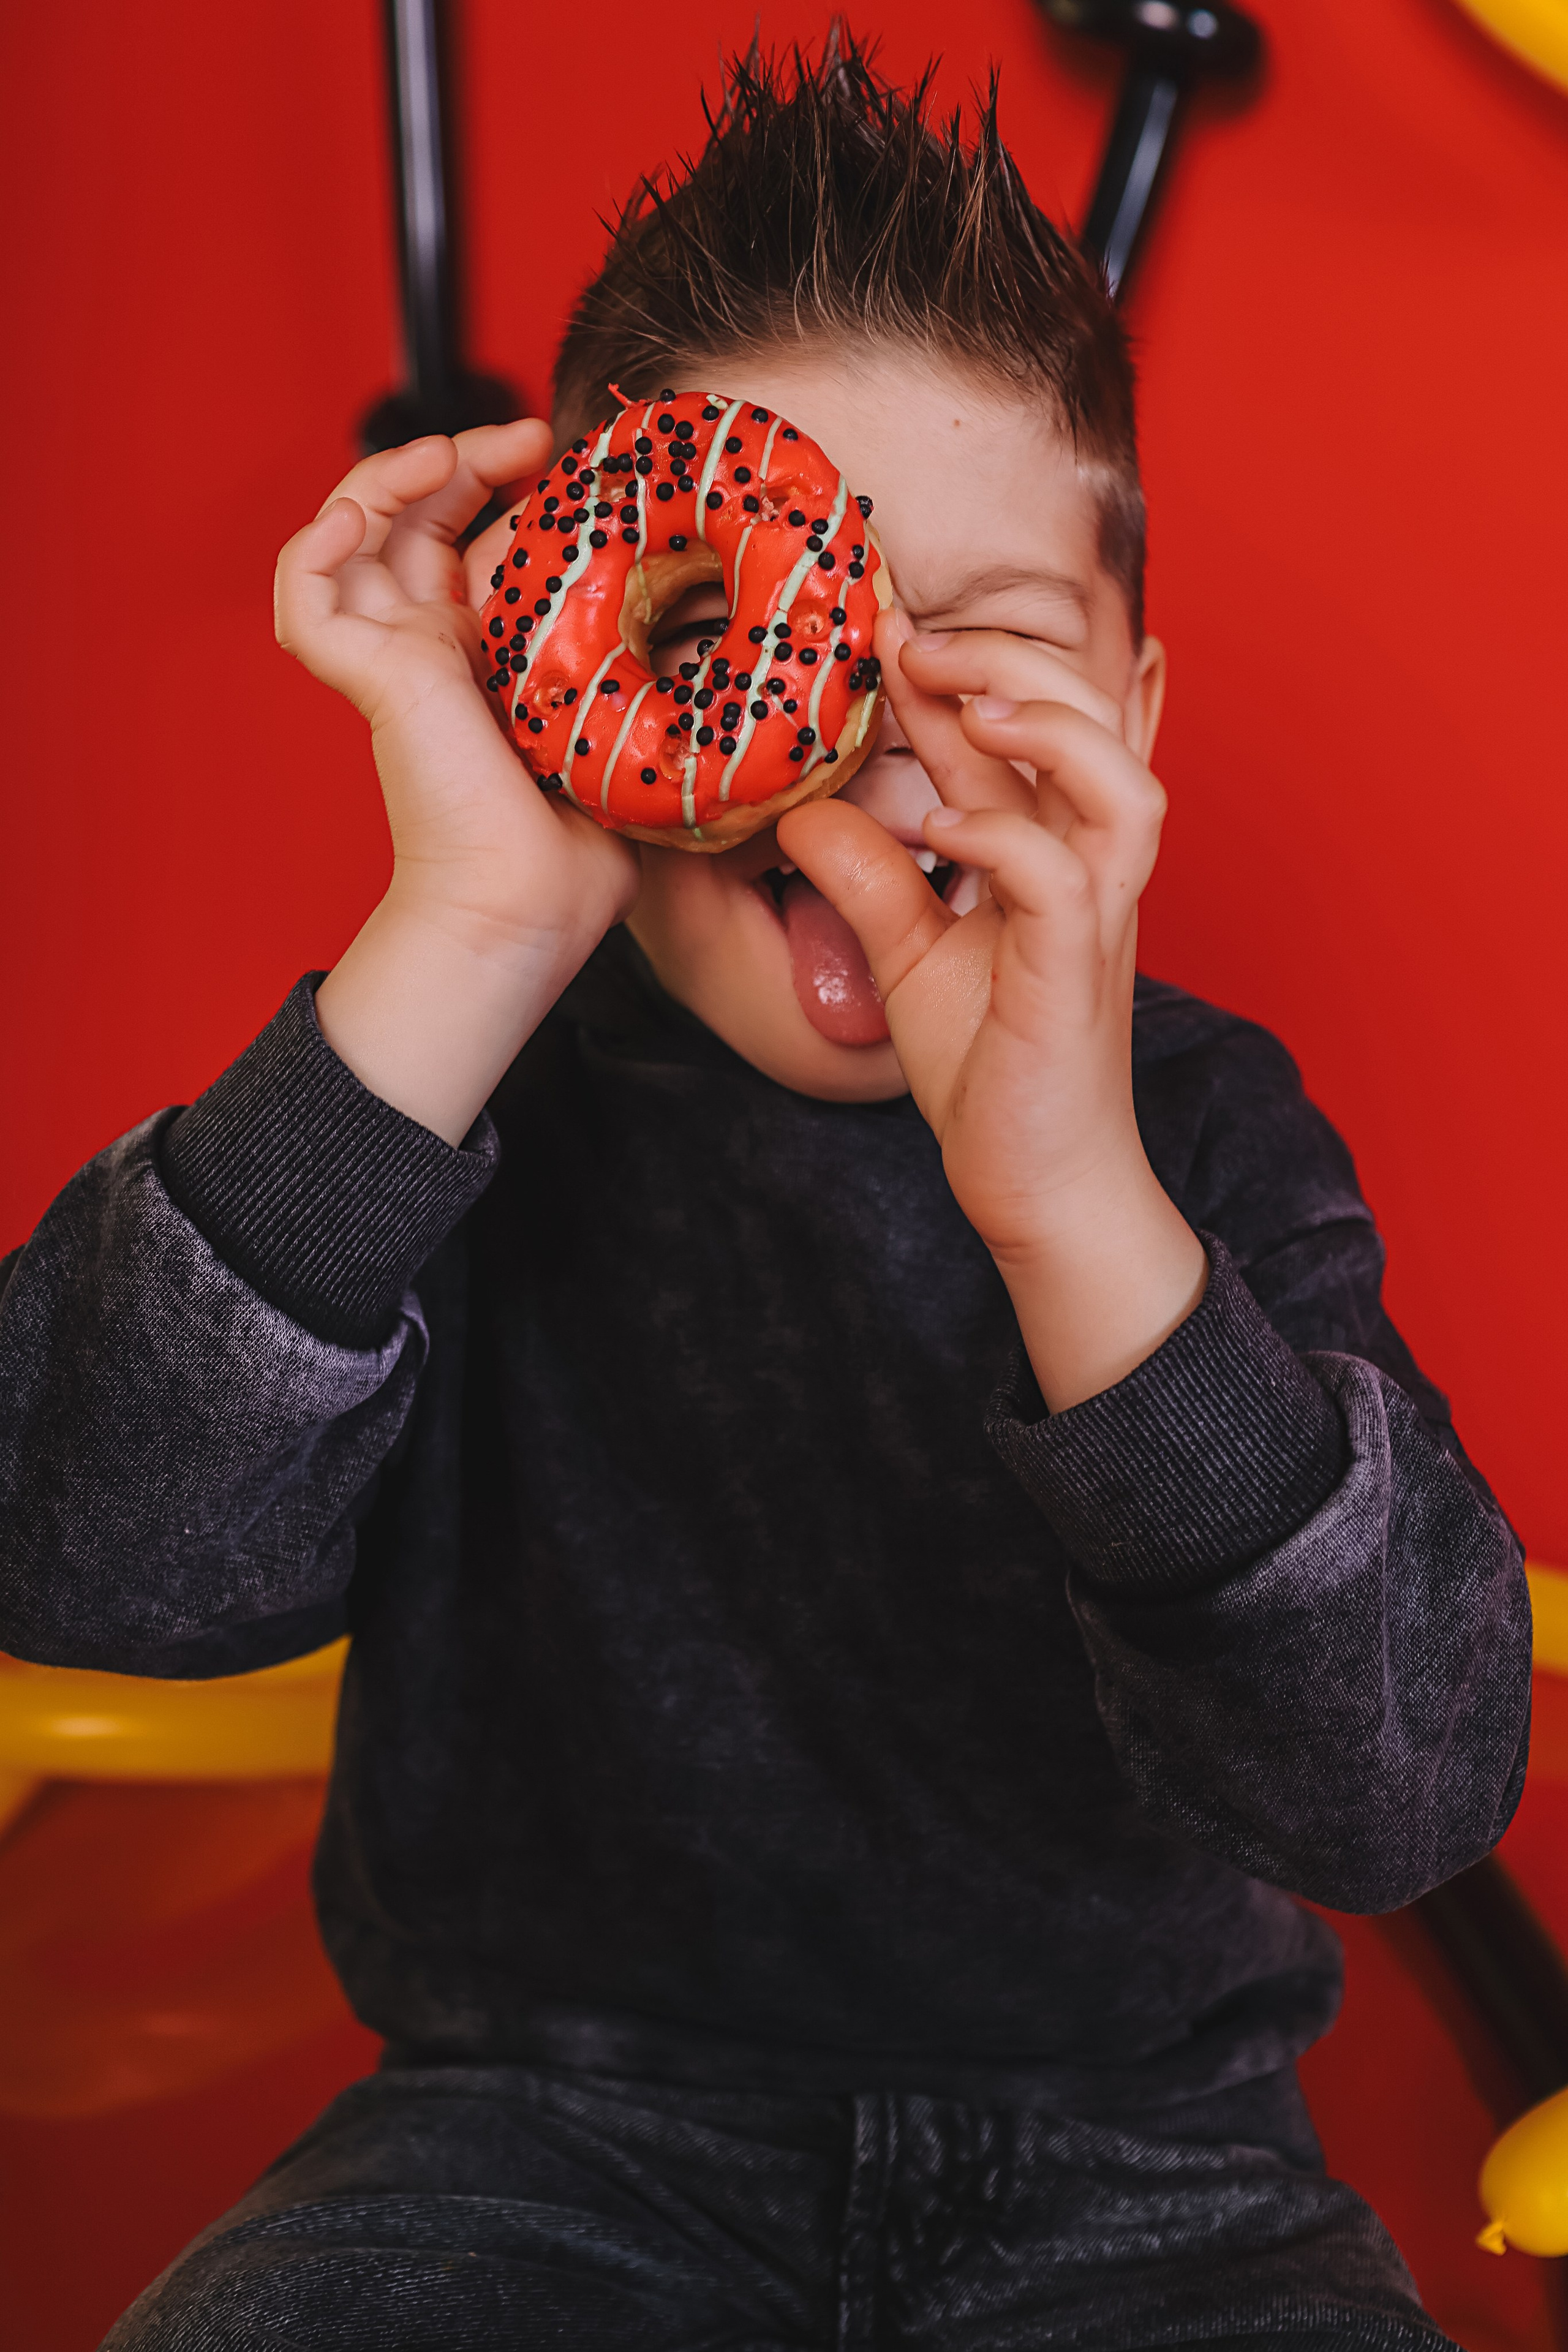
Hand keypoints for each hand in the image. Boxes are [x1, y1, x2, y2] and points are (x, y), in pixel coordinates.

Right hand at [273, 427, 637, 1143]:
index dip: (507, 488)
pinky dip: (316, 546)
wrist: (529, 907)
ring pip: (351, 537)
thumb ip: (636, 668)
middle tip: (527, 436)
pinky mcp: (368, 677)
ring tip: (447, 454)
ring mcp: (393, 660)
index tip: (564, 459)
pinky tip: (364, 516)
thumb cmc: (581, 853)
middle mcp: (432, 651)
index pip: (476, 543)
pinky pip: (304, 597)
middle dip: (460, 459)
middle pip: (415, 520)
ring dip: (389, 476)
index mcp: (485, 661)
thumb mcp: (623, 725)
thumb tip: (704, 616)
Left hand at [777, 612, 1206, 1409]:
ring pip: (1122, 786)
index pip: (1020, 731)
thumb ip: (868, 877)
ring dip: (1047, 728)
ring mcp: (1096, 920)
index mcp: (1053, 853)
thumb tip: (803, 809)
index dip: (958, 663)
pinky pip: (1064, 882)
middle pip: (1094, 722)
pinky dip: (1006, 837)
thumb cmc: (994, 1069)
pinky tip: (942, 823)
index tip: (878, 615)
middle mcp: (1090, 872)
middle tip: (912, 635)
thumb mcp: (910, 955)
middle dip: (1010, 659)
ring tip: (964, 700)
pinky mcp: (1077, 976)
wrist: (1039, 1181)